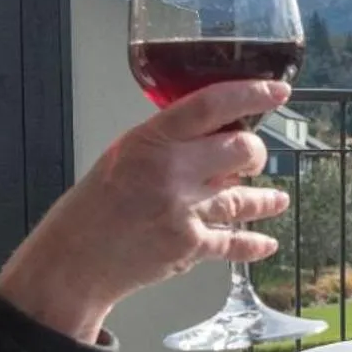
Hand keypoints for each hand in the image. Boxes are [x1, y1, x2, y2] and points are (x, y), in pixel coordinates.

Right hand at [0, 79, 293, 342]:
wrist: (74, 261)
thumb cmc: (93, 208)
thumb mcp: (122, 155)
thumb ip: (165, 142)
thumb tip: (211, 136)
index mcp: (151, 141)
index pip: (212, 105)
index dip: (251, 93)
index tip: (277, 90)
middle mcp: (171, 172)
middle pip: (240, 150)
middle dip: (254, 154)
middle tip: (252, 158)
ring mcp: (183, 210)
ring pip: (243, 197)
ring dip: (264, 199)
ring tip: (276, 199)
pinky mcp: (189, 246)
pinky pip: (234, 242)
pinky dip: (253, 244)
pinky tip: (267, 242)